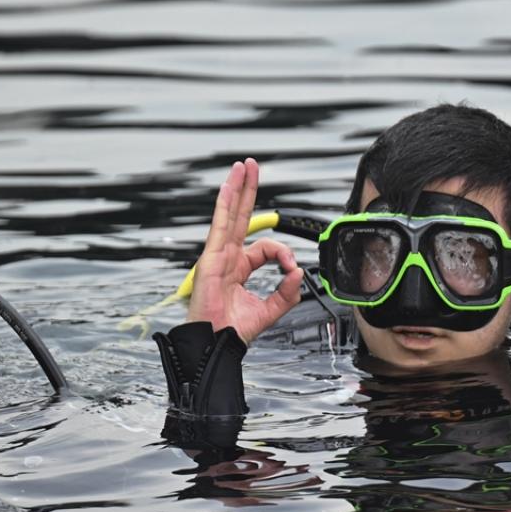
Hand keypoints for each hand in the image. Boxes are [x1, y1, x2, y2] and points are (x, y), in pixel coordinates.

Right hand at [186, 158, 301, 342]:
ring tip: (242, 167)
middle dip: (247, 191)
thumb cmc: (233, 330)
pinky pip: (220, 226)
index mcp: (240, 268)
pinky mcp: (211, 259)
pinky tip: (229, 188)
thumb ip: (287, 291)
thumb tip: (299, 272)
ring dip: (237, 189)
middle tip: (251, 167)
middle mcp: (228, 258)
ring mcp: (218, 256)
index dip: (283, 253)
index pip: (266, 247)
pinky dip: (224, 206)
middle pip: (240, 217)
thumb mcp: (270, 309)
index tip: (291, 268)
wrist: (216, 344)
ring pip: (229, 215)